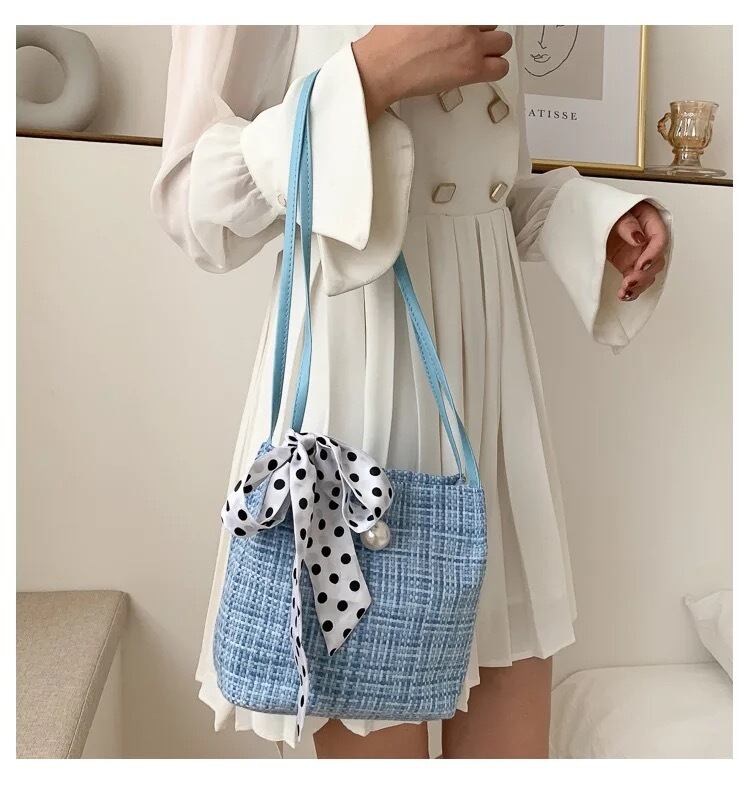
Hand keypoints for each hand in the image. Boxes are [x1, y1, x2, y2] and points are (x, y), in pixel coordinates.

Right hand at [352, 26, 512, 122]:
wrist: (384, 66)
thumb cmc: (390, 42)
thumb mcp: (413, 12)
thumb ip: (437, 15)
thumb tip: (441, 21)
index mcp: (455, 7)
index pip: (481, 10)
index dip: (475, 21)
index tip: (473, 27)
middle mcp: (465, 21)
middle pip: (493, 22)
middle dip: (485, 32)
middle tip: (473, 41)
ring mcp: (471, 44)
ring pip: (503, 44)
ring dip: (494, 50)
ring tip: (479, 57)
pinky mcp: (471, 69)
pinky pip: (500, 68)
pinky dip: (495, 69)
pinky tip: (482, 71)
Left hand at [606, 201, 668, 301]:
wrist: (590, 217)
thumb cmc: (606, 210)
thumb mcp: (615, 212)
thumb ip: (627, 224)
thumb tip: (638, 238)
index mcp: (650, 222)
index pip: (659, 239)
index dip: (652, 254)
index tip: (641, 265)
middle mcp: (648, 240)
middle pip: (656, 260)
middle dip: (644, 274)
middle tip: (629, 281)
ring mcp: (639, 254)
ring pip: (648, 274)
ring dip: (638, 285)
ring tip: (625, 292)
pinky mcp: (629, 264)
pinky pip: (635, 279)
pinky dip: (631, 289)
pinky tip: (624, 294)